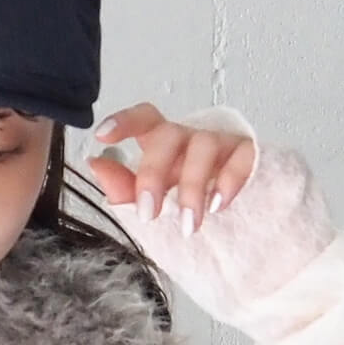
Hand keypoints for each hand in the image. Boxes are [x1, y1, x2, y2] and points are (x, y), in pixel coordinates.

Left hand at [84, 104, 256, 233]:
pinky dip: (228, 180)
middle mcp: (190, 138)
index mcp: (163, 144)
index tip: (102, 135)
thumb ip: (124, 187)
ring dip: (192, 188)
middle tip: (149, 214)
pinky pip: (241, 158)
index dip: (124, 122)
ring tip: (188, 224)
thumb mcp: (153, 201)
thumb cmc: (189, 204)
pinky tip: (217, 205)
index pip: (144, 120)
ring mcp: (221, 144)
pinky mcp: (248, 155)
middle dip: (155, 174)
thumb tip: (95, 164)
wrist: (237, 224)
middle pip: (169, 135)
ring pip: (204, 147)